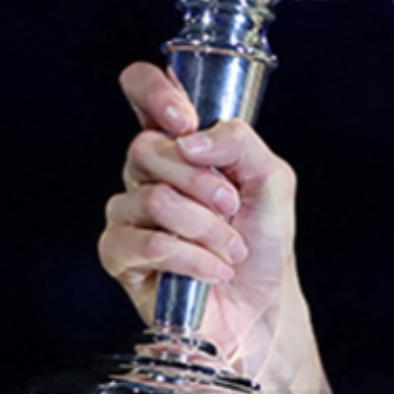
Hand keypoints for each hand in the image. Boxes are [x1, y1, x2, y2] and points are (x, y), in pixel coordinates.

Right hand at [98, 62, 310, 385]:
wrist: (263, 303)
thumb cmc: (263, 238)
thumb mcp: (272, 178)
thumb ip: (240, 142)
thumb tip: (190, 140)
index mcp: (179, 141)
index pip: (142, 89)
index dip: (154, 91)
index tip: (185, 118)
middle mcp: (147, 172)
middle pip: (146, 148)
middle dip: (204, 182)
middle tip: (232, 207)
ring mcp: (128, 213)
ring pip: (153, 198)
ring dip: (206, 228)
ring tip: (229, 248)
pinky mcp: (120, 256)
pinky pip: (148, 244)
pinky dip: (192, 258)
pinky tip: (212, 270)